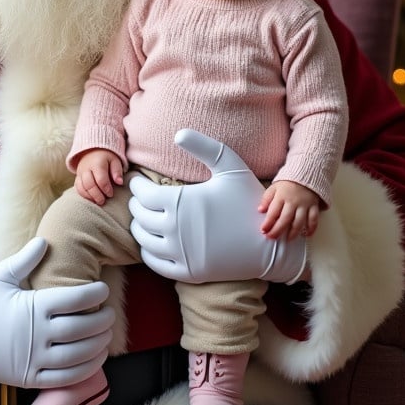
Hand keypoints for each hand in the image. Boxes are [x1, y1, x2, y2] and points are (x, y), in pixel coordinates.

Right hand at [0, 238, 114, 386]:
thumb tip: (45, 241)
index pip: (75, 300)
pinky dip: (86, 369)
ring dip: (98, 345)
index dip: (95, 295)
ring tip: (107, 334)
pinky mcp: (29, 378)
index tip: (103, 290)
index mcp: (32, 306)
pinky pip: (65, 378)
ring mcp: (33, 359)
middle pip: (81, 329)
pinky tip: (96, 358)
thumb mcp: (0, 276)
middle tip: (111, 313)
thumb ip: (25, 259)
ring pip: (77, 356)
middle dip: (102, 321)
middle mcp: (36, 334)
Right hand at [75, 149, 124, 204]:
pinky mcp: (77, 177)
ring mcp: (80, 173)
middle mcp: (86, 168)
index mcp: (97, 163)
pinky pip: (77, 188)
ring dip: (90, 197)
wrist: (93, 151)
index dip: (106, 189)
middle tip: (103, 201)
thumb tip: (120, 182)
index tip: (111, 194)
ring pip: (81, 187)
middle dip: (97, 195)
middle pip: (89, 184)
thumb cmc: (106, 158)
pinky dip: (83, 195)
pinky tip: (91, 199)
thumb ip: (117, 171)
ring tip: (98, 202)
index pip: (100, 179)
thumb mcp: (114, 161)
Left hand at [128, 129, 306, 284]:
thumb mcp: (230, 166)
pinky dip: (148, 252)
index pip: (142, 194)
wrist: (269, 242)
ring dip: (139, 228)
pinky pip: (156, 263)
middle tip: (138, 198)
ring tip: (143, 218)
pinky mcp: (189, 271)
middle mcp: (176, 229)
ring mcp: (182, 253)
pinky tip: (152, 242)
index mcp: (181, 202)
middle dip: (136, 205)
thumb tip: (178, 133)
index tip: (137, 182)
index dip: (136, 186)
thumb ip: (204, 147)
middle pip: (140, 216)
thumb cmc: (249, 199)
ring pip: (144, 240)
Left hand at [259, 181, 320, 239]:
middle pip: (285, 219)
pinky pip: (314, 219)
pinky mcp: (314, 206)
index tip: (263, 230)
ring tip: (288, 239)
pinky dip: (311, 228)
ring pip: (299, 221)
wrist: (306, 173)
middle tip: (272, 237)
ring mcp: (304, 204)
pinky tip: (306, 234)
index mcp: (281, 196)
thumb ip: (266, 199)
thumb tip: (260, 210)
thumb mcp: (274, 187)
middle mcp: (293, 201)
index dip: (268, 223)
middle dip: (278, 230)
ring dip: (293, 232)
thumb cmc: (288, 183)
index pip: (273, 212)